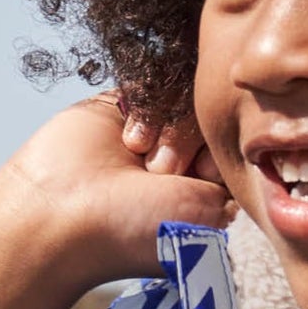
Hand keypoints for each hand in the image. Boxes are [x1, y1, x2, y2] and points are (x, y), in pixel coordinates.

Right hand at [0, 95, 230, 308]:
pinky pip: (154, 82)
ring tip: (140, 159)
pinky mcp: (122, 106)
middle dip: (194, 142)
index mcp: (203, 194)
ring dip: (169, 129)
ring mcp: (151, 133)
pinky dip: (146, 107)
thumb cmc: (136, 226)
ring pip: (186, 98)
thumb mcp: (210, 212)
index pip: (236, 150)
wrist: (64, 211)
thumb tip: (242, 145)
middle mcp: (180, 163)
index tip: (202, 177)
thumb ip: (234, 177)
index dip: (226, 154)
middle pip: (213, 120)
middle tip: (163, 174)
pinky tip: (127, 138)